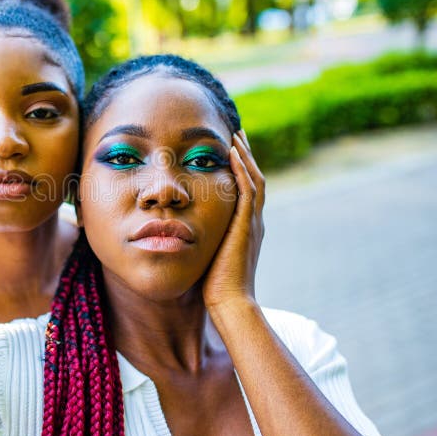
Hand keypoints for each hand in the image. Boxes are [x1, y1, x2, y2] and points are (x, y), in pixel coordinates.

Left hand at [202, 130, 265, 310]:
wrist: (230, 302)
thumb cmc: (214, 285)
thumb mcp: (207, 254)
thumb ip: (202, 240)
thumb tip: (183, 232)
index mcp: (246, 227)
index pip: (245, 190)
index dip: (238, 169)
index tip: (227, 150)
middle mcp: (253, 221)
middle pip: (253, 178)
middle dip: (245, 155)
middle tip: (235, 133)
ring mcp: (253, 222)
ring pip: (254, 178)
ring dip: (244, 155)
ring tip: (234, 134)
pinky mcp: (247, 225)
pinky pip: (247, 189)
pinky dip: (241, 169)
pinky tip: (232, 152)